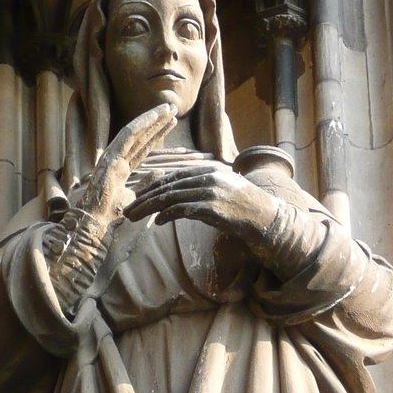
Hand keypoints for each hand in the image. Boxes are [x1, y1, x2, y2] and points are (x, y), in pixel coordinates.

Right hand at [84, 104, 176, 226]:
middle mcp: (117, 159)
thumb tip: (160, 171)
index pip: (143, 146)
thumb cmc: (111, 215)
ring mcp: (112, 156)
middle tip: (173, 109)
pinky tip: (154, 116)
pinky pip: (127, 135)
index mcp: (122, 169)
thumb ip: (146, 182)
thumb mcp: (135, 197)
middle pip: (141, 136)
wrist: (96, 223)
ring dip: (152, 119)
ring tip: (168, 108)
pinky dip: (141, 124)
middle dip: (157, 122)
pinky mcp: (110, 156)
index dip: (157, 134)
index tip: (172, 123)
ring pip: (135, 132)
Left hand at [126, 164, 278, 245]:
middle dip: (144, 198)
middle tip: (127, 210)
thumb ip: (199, 190)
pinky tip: (158, 221)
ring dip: (149, 208)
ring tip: (134, 217)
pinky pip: (183, 209)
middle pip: (167, 186)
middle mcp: (207, 177)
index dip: (152, 187)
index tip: (136, 198)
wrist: (266, 217)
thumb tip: (173, 200)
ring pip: (170, 197)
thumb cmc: (242, 208)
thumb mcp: (220, 191)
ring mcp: (210, 191)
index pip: (172, 177)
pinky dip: (168, 214)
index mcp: (207, 170)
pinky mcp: (212, 207)